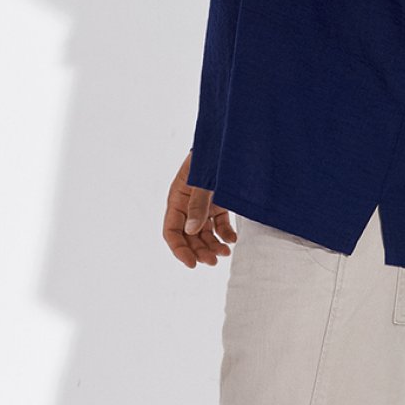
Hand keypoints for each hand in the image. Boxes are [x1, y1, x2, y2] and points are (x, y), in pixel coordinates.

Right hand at [163, 152, 235, 268]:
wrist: (229, 140)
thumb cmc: (212, 156)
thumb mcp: (203, 180)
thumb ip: (198, 204)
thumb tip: (192, 231)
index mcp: (177, 198)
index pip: (171, 231)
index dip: (179, 250)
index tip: (192, 264)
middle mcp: (188, 205)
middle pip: (188, 236)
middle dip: (199, 251)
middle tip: (214, 261)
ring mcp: (204, 205)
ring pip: (204, 233)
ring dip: (212, 246)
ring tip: (225, 253)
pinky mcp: (218, 203)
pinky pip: (219, 224)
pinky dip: (225, 234)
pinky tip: (232, 240)